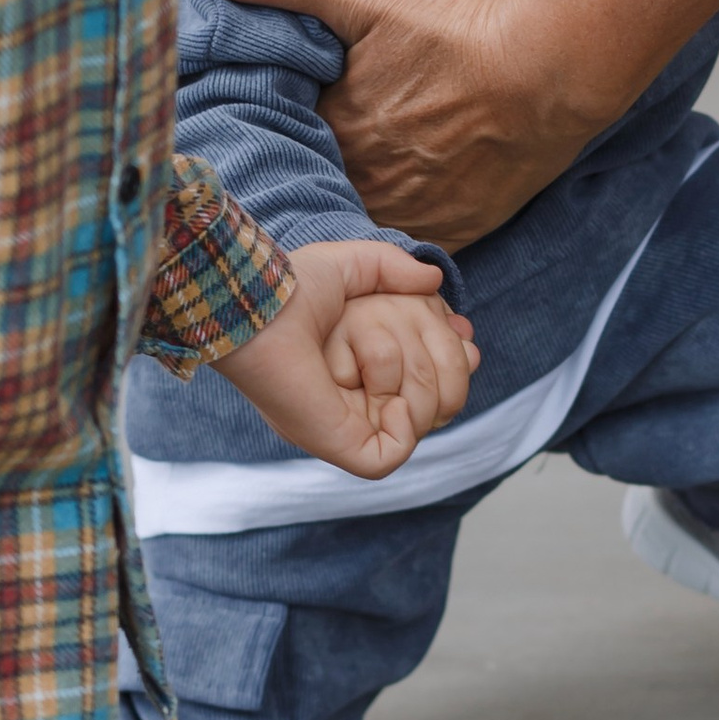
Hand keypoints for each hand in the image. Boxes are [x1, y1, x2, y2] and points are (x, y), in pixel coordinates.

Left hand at [186, 0, 602, 245]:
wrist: (557, 62)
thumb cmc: (461, 23)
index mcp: (336, 132)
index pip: (285, 145)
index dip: (279, 134)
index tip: (274, 126)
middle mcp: (370, 181)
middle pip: (327, 186)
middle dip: (315, 174)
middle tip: (311, 159)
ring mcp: (420, 210)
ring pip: (370, 219)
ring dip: (359, 204)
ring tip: (357, 187)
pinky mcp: (466, 225)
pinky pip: (421, 244)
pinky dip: (408, 230)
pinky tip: (406, 209)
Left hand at [222, 237, 479, 476]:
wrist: (257, 308)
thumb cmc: (291, 286)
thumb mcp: (351, 266)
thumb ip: (393, 268)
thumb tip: (435, 282)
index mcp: (363, 368)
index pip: (434, 377)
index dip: (456, 358)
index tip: (460, 332)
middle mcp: (361, 400)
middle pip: (440, 395)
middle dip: (443, 358)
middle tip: (426, 332)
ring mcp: (350, 425)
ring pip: (424, 418)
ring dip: (417, 377)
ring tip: (379, 356)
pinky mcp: (340, 444)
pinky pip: (391, 454)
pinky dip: (405, 427)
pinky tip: (390, 397)